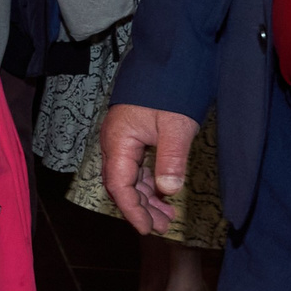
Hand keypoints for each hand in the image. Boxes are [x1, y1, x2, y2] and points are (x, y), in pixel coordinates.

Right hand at [99, 103, 201, 234]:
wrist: (167, 62)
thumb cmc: (168, 90)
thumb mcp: (175, 127)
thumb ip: (171, 159)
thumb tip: (168, 190)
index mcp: (118, 141)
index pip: (119, 185)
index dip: (132, 210)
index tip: (148, 228)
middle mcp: (115, 144)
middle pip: (121, 185)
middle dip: (140, 208)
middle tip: (163, 227)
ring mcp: (123, 140)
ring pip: (130, 178)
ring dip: (146, 198)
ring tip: (167, 217)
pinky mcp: (133, 138)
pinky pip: (137, 167)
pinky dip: (149, 184)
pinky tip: (164, 194)